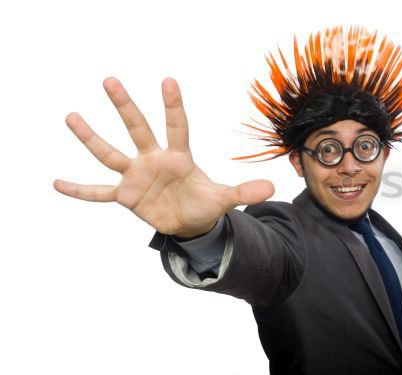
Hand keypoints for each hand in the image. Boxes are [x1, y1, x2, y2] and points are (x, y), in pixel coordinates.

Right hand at [54, 77, 274, 237]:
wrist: (189, 224)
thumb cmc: (205, 204)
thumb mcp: (225, 199)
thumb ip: (244, 192)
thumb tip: (272, 188)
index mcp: (179, 157)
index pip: (177, 126)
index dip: (173, 106)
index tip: (168, 81)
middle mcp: (154, 160)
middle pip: (138, 128)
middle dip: (126, 106)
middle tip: (110, 80)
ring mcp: (137, 176)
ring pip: (111, 153)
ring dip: (91, 137)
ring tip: (72, 116)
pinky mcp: (126, 196)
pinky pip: (98, 192)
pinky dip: (80, 189)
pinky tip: (57, 183)